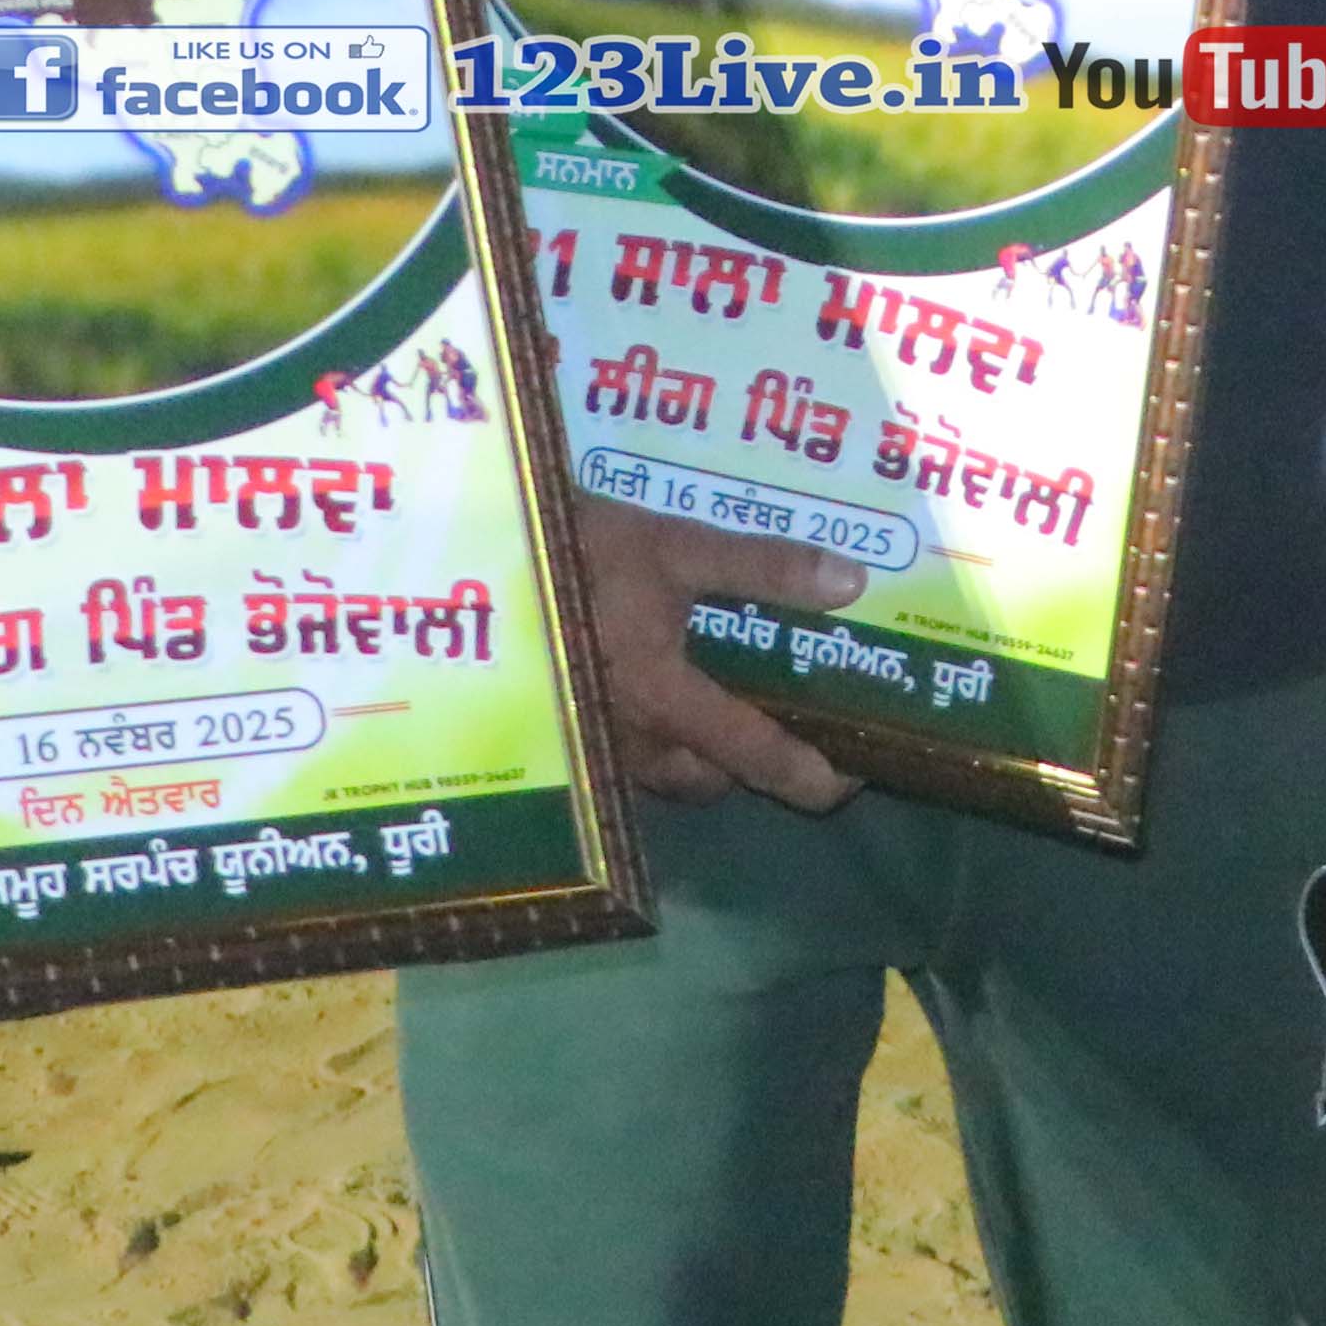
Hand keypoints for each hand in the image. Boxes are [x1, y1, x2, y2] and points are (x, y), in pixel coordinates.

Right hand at [566, 493, 863, 809]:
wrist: (472, 559)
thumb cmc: (574, 552)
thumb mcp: (672, 546)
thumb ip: (759, 568)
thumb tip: (850, 584)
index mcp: (667, 701)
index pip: (756, 756)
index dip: (813, 775)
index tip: (853, 776)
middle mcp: (631, 742)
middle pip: (710, 779)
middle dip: (748, 763)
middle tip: (781, 720)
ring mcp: (590, 745)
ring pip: (663, 774)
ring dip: (699, 754)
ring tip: (720, 706)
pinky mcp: (560, 733)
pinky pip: (621, 757)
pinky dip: (652, 738)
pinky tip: (653, 694)